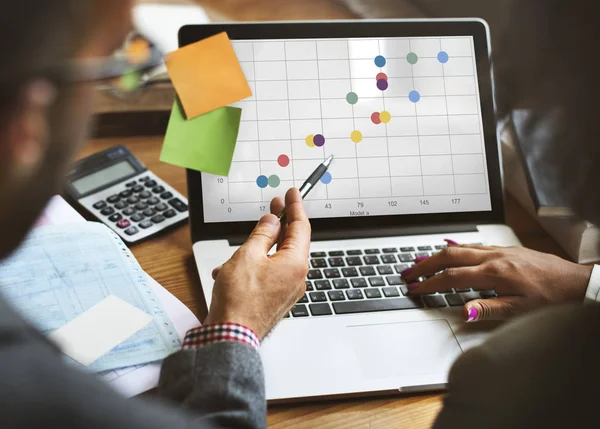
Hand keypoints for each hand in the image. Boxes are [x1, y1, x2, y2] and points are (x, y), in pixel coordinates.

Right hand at [204, 188, 310, 339]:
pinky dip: (253, 267)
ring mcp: (287, 290)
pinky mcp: (276, 299)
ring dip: (257, 250)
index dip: (295, 207)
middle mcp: (296, 277)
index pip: (301, 227)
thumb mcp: (248, 255)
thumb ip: (262, 234)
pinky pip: (268, 274)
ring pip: (275, 259)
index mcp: (295, 263)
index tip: (292, 194)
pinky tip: (232, 271)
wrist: (231, 336)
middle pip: (291, 242)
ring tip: (238, 251)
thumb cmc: (239, 300)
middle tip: (274, 206)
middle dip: (279, 224)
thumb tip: (272, 221)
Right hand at [402, 242, 592, 321]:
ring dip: (437, 254)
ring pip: (460, 247)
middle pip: (449, 255)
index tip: (414, 288)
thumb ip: (488, 309)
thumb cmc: (552, 299)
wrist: (577, 284)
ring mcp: (500, 251)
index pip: (452, 277)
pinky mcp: (506, 250)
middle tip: (407, 271)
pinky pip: (474, 244)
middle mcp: (494, 257)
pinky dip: (456, 247)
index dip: (429, 283)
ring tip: (420, 261)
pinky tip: (450, 247)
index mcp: (495, 273)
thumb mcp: (520, 310)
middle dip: (425, 264)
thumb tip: (462, 310)